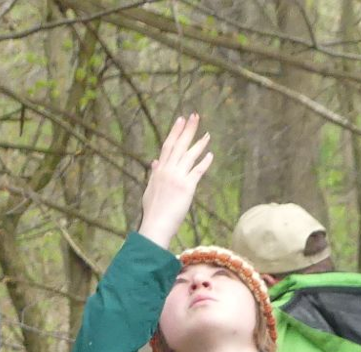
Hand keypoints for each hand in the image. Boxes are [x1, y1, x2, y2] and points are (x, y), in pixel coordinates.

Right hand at [137, 114, 212, 248]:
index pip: (167, 146)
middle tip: (195, 116)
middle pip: (179, 145)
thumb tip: (154, 162)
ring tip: (207, 134)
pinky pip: (197, 171)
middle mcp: (167, 171)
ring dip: (199, 144)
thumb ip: (154, 174)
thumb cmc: (153, 211)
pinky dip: (204, 162)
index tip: (181, 119)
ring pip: (189, 156)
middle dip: (188, 130)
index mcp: (159, 171)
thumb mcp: (150, 189)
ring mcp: (177, 178)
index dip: (175, 131)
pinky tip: (210, 155)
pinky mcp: (186, 188)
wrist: (155, 225)